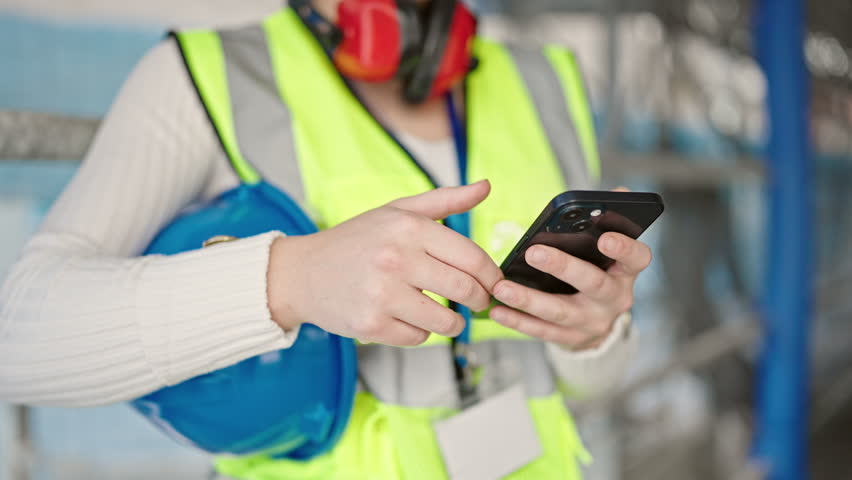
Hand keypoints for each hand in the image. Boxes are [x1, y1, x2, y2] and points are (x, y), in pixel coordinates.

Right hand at [266, 180, 503, 345]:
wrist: (303, 272)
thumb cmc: (357, 240)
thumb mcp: (397, 211)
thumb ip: (445, 200)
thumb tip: (486, 186)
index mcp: (409, 228)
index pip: (473, 258)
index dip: (491, 276)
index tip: (491, 284)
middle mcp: (396, 259)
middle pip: (465, 291)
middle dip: (478, 301)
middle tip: (475, 302)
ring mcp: (382, 294)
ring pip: (446, 322)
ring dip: (452, 322)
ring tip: (443, 312)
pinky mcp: (371, 324)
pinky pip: (419, 337)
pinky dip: (420, 331)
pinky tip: (406, 317)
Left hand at [490, 226, 650, 350]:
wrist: (599, 321)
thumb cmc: (599, 271)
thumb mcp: (609, 251)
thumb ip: (609, 221)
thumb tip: (619, 191)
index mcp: (625, 271)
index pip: (636, 258)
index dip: (624, 248)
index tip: (605, 237)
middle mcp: (614, 298)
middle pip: (592, 283)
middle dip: (563, 267)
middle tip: (534, 253)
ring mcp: (593, 321)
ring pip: (560, 311)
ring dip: (528, 299)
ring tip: (501, 287)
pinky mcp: (570, 338)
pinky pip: (542, 331)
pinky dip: (518, 321)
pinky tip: (497, 311)